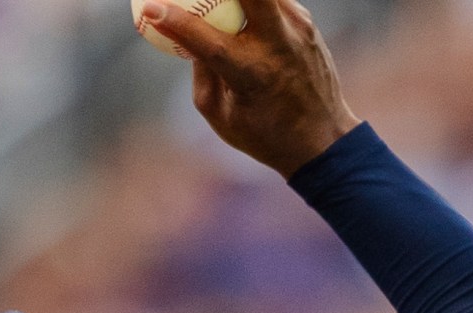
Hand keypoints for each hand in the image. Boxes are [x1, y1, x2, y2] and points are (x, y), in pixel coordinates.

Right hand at [143, 0, 361, 176]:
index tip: (149, 7)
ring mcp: (297, 27)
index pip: (206, 40)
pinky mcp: (305, 20)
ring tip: (214, 3)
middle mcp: (277, 45)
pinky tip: (237, 7)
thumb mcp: (220, 114)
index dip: (176, 21)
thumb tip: (187, 31)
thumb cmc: (263, 132)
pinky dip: (253, 0)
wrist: (323, 138)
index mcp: (251, 74)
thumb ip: (201, 71)